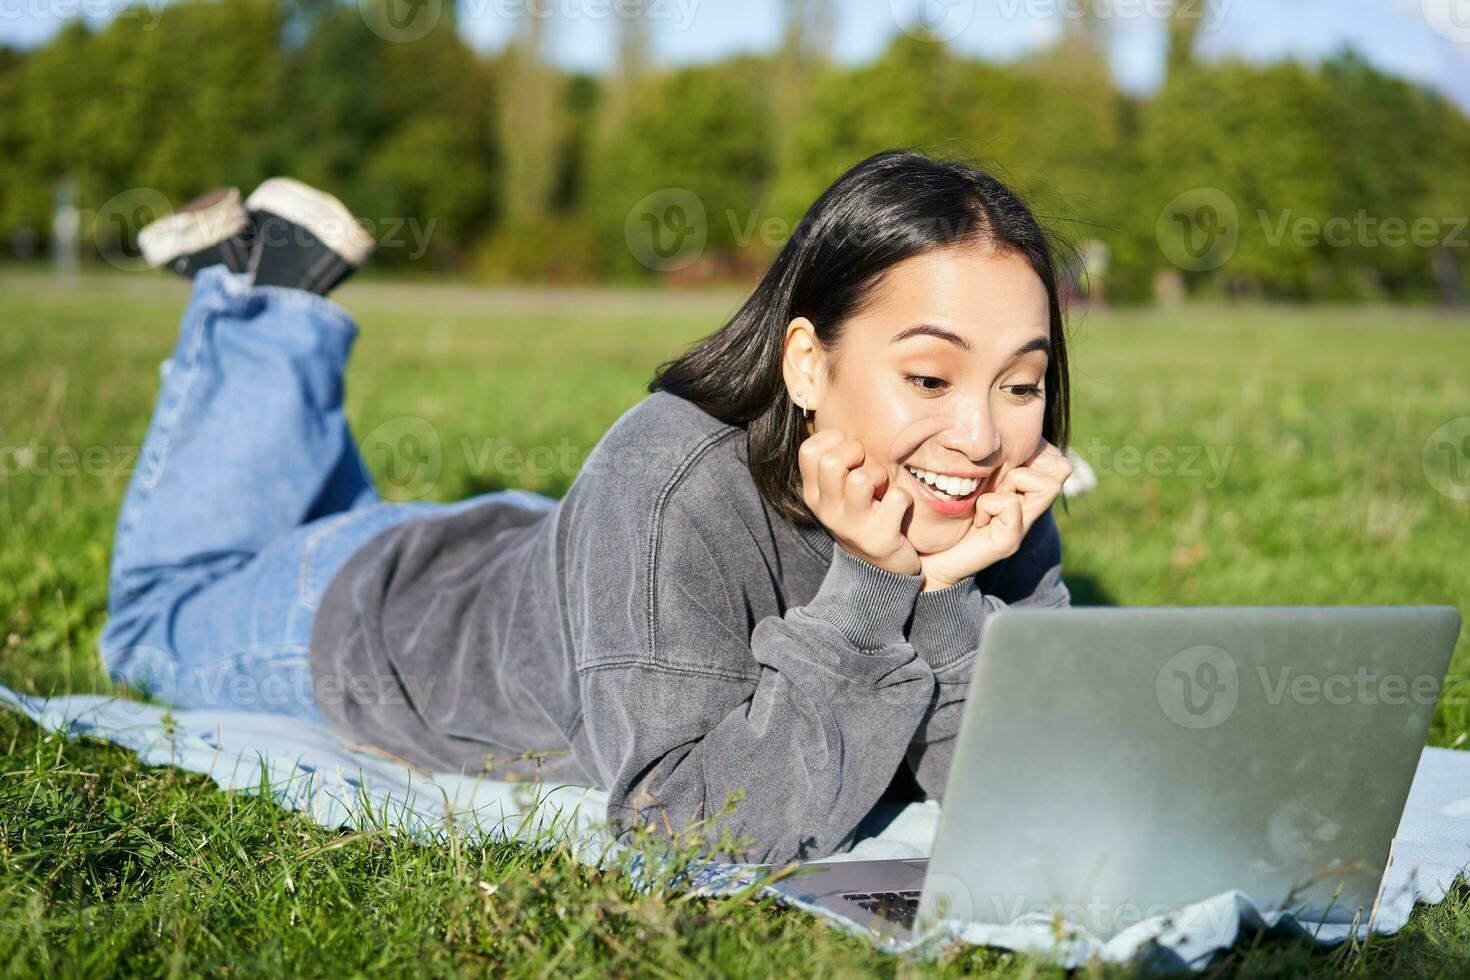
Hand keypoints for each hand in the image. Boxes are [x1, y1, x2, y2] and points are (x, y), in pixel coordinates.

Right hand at [798, 429, 920, 576]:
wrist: (878, 571)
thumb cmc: (862, 516)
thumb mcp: (838, 492)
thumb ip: (836, 462)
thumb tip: (847, 421)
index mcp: (813, 494)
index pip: (810, 449)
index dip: (835, 441)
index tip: (850, 455)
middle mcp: (826, 510)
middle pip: (833, 461)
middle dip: (858, 455)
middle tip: (868, 470)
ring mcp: (850, 526)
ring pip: (862, 479)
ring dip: (880, 477)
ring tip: (882, 491)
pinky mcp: (878, 540)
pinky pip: (896, 499)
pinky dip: (903, 500)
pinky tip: (898, 511)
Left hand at [916, 439, 1072, 590]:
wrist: (931, 557)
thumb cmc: (948, 512)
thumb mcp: (972, 475)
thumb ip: (991, 457)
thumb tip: (1004, 429)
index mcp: (1023, 489)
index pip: (1056, 456)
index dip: (1034, 450)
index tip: (1001, 466)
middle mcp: (1030, 507)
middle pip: (1062, 468)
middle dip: (1026, 464)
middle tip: (996, 483)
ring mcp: (1023, 526)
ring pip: (1047, 485)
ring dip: (1012, 483)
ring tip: (989, 499)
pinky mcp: (1010, 542)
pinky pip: (1011, 505)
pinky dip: (990, 505)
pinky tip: (978, 519)